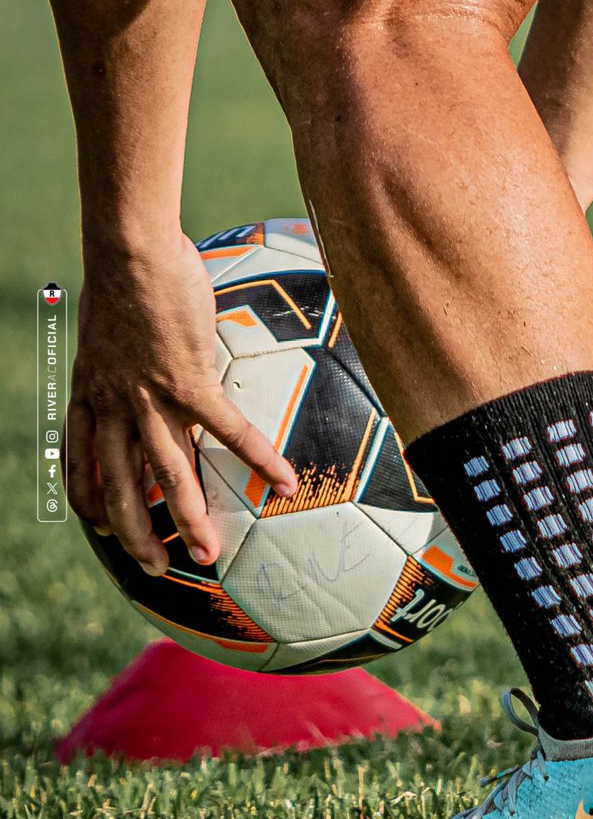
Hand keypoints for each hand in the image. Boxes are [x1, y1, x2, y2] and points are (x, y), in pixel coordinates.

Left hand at [66, 230, 297, 574]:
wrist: (129, 248)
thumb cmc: (125, 275)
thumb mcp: (108, 326)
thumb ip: (124, 353)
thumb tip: (149, 350)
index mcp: (91, 397)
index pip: (81, 468)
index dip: (91, 504)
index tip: (105, 527)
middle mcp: (114, 408)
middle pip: (121, 490)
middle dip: (137, 537)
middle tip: (158, 570)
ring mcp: (151, 399)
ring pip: (169, 475)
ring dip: (191, 519)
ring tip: (211, 555)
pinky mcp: (190, 382)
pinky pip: (229, 432)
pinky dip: (260, 459)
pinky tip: (286, 481)